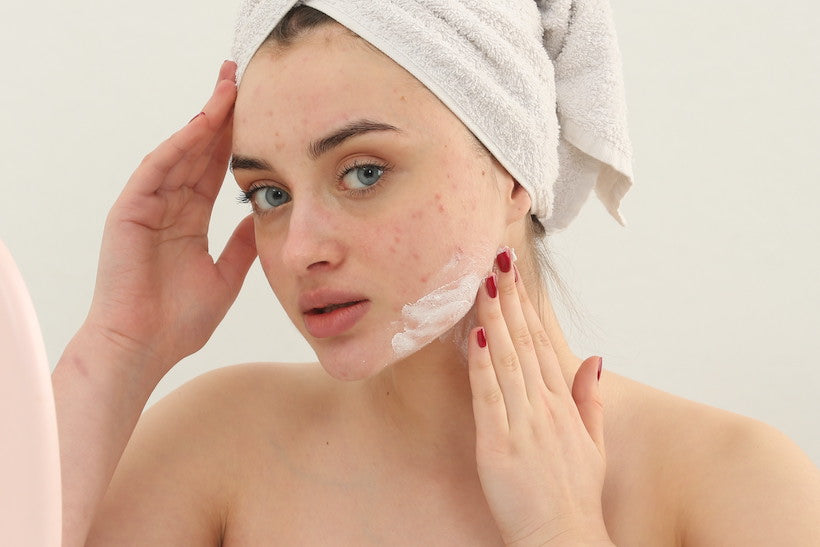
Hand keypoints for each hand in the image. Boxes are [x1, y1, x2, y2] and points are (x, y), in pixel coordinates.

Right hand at [84, 61, 255, 378]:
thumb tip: (264, 219)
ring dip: (203, 120)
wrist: (143, 350)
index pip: (215, 171)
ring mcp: (147, 206)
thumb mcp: (225, 277)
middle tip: (243, 78)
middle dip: (221, 115)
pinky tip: (202, 125)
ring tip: (229, 87)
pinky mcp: (129, 211)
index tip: (260, 112)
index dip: (236, 141)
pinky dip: (179, 147)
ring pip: (179, 153)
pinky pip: (156, 170)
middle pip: (198, 152)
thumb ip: (241, 246)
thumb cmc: (178, 323)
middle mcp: (168, 208)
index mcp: (189, 222)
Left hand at [467, 249, 611, 545]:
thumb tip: (595, 359)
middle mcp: (544, 406)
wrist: (563, 538)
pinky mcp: (499, 445)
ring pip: (506, 361)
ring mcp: (523, 423)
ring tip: (486, 282)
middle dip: (512, 298)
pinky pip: (489, 397)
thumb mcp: (592, 443)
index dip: (527, 306)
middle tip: (500, 258)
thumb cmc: (574, 494)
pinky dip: (481, 365)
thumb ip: (590, 398)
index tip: (517, 275)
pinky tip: (475, 336)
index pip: (542, 342)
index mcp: (562, 403)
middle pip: (525, 342)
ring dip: (495, 319)